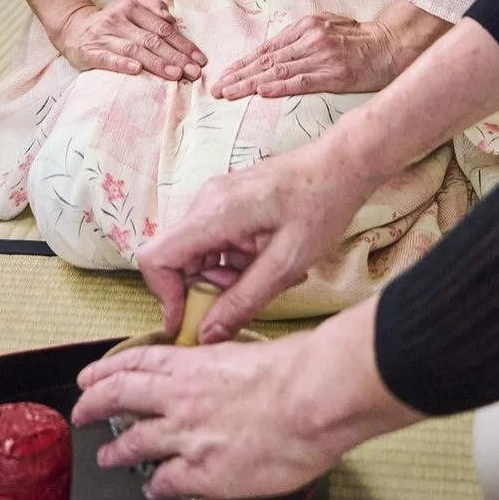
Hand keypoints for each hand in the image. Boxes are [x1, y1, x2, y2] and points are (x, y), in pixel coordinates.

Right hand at [51, 0, 206, 81]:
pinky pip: (108, 59)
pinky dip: (123, 65)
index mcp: (132, 6)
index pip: (163, 28)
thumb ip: (154, 9)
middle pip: (153, 40)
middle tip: (194, 72)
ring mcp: (104, 35)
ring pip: (134, 50)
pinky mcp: (90, 51)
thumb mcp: (131, 7)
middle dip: (176, 57)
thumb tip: (173, 21)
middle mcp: (118, 19)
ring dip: (157, 63)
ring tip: (175, 74)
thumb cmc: (111, 22)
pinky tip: (137, 71)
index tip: (200, 59)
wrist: (73, 28)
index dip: (184, 44)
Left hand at [73, 299, 418, 499]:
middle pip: (119, 398)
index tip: (91, 377)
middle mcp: (179, 398)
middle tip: (81, 413)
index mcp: (192, 363)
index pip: (135, 362)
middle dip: (93, 406)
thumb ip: (227, 362)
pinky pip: (166, 481)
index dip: (106, 370)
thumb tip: (227, 368)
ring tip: (106, 457)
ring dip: (116, 451)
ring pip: (134, 443)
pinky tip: (153, 488)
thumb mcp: (251, 351)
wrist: (312, 399)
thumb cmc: (296, 370)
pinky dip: (155, 485)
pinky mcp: (202, 472)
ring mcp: (186, 436)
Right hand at [133, 137, 374, 340]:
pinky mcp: (226, 201)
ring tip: (267, 278)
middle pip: (176, 259)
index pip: (157, 258)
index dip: (164, 296)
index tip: (189, 322)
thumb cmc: (321, 206)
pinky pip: (212, 241)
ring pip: (196, 253)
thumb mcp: (286, 264)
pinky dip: (231, 261)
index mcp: (214, 213)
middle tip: (244, 299)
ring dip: (222, 277)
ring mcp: (214, 198)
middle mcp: (205, 202)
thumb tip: (207, 335)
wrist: (341, 164)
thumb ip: (243, 301)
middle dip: (203, 289)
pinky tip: (266, 263)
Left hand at [212, 0, 448, 99]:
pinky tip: (261, 91)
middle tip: (216, 89)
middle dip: (238, 75)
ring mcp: (320, 56)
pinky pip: (300, 81)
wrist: (391, 46)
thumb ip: (303, 38)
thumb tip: (277, 52)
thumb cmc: (360, 40)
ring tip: (229, 93)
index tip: (224, 75)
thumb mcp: (328, 28)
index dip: (243, 63)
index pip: (266, 48)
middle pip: (266, 59)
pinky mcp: (333, 74)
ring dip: (249, 84)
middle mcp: (309, 39)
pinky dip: (278, 86)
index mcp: (305, 27)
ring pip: (277, 71)